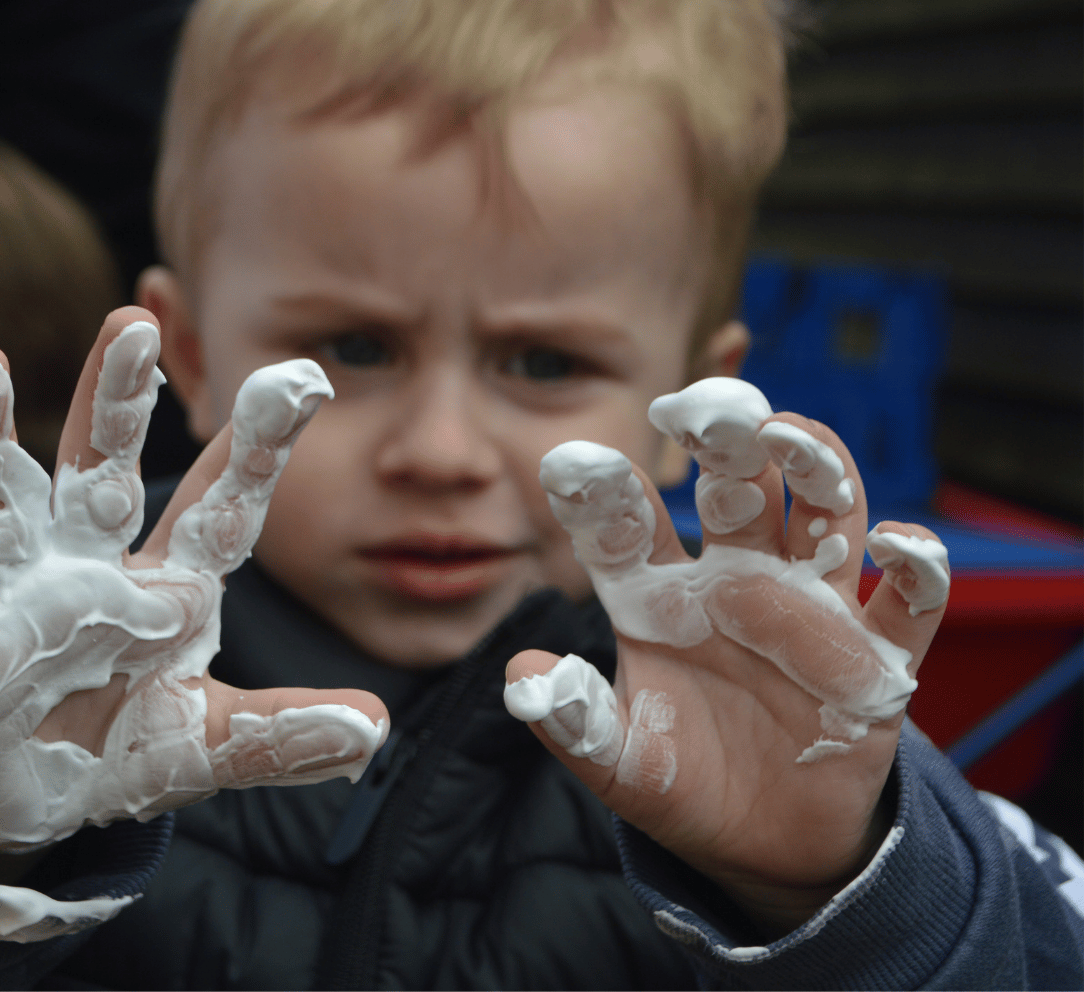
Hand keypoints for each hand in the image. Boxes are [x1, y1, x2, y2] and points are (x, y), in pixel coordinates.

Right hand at [0, 308, 387, 849]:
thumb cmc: (122, 747)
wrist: (30, 798)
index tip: (304, 377)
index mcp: (163, 590)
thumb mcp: (208, 742)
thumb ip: (281, 732)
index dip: (256, 447)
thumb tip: (374, 730)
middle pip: (98, 473)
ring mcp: (8, 605)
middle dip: (114, 405)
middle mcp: (84, 573)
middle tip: (134, 324)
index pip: (217, 508)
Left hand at [504, 378, 948, 933]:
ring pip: (825, 512)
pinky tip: (894, 544)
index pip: (627, 528)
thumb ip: (573, 718)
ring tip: (791, 438)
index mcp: (659, 596)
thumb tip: (522, 674)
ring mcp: (811, 608)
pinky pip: (909, 600)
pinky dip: (916, 566)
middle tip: (708, 407)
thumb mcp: (618, 760)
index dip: (600, 494)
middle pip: (737, 489)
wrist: (764, 842)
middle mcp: (736, 580)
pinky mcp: (879, 655)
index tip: (569, 460)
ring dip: (817, 467)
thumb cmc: (680, 780)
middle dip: (726, 443)